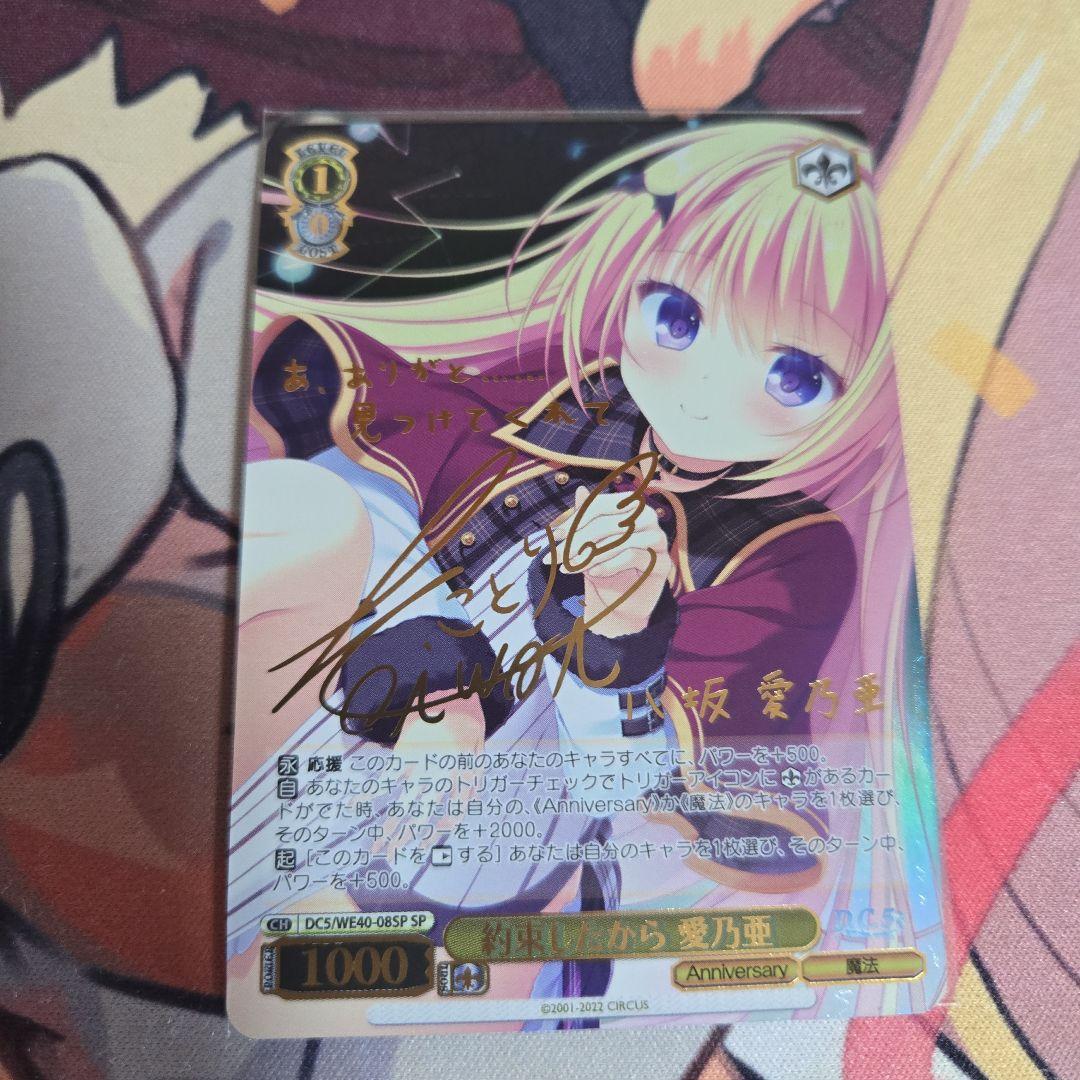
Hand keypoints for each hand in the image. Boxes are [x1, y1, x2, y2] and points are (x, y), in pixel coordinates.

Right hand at [371, 695, 485, 859]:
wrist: (452, 688)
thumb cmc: (467, 719)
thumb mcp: (479, 747)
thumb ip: (473, 775)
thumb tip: (465, 802)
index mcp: (463, 775)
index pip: (454, 812)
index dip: (440, 829)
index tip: (425, 841)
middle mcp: (442, 776)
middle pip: (424, 815)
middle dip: (410, 837)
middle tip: (395, 854)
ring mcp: (422, 765)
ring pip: (404, 803)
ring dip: (391, 826)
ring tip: (377, 844)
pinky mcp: (406, 752)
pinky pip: (386, 777)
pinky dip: (370, 792)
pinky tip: (355, 805)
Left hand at [546, 486, 672, 637]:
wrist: (619, 606)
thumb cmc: (603, 570)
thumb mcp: (588, 545)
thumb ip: (585, 519)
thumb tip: (580, 491)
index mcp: (630, 506)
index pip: (600, 505)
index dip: (576, 519)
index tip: (556, 536)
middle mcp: (648, 518)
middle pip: (607, 523)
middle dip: (578, 541)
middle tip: (557, 557)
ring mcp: (658, 539)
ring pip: (619, 539)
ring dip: (590, 555)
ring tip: (571, 568)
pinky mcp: (662, 563)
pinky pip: (632, 556)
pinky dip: (609, 564)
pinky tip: (593, 573)